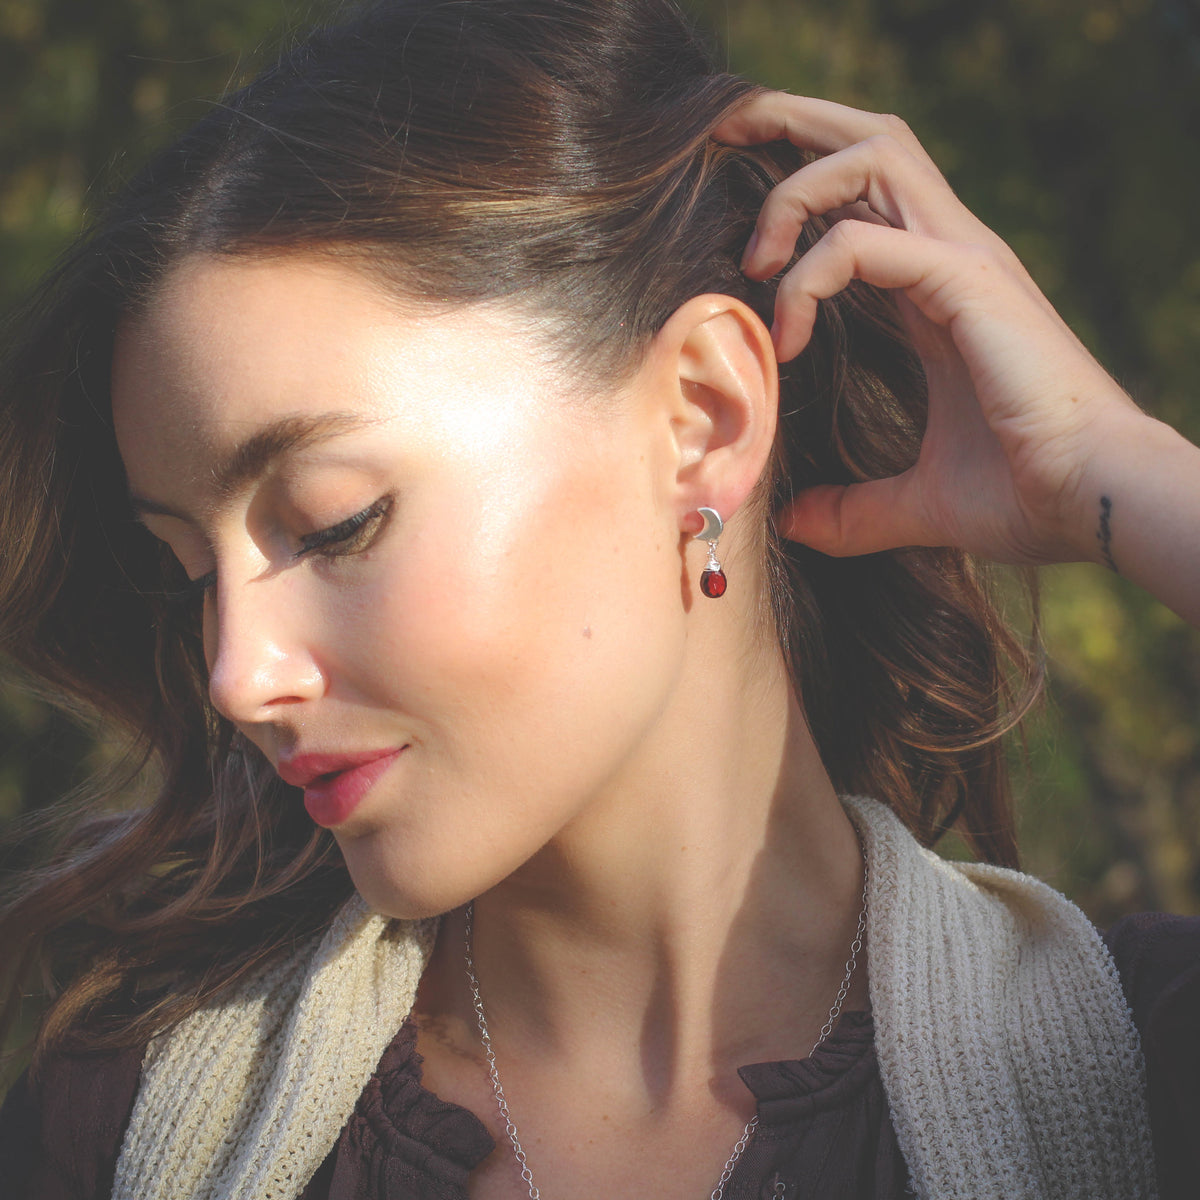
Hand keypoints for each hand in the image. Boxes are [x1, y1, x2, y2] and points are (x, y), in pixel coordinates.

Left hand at [714, 92, 1146, 567]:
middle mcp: (951, 257)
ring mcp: (962, 261)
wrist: (1095, 506)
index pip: (867, 197)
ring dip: (794, 189)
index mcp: (939, 290)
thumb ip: (853, 509)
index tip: (746, 261)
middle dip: (792, 126)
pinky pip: (863, 241)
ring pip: (871, 155)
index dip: (802, 193)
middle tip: (724, 143)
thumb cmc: (1027, 498)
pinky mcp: (967, 282)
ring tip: (754, 262)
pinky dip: (809, 275)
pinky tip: (787, 335)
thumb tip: (794, 526)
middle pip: (870, 142)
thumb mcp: (916, 505)